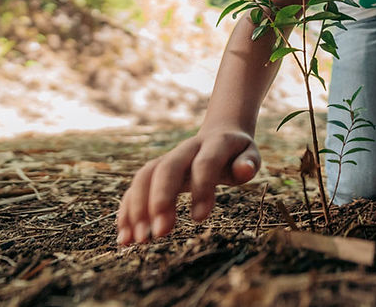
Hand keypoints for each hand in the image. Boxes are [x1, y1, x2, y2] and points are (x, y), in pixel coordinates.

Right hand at [116, 128, 260, 245]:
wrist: (220, 135)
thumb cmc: (238, 154)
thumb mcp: (250, 155)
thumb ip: (248, 163)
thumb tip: (244, 171)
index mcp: (214, 143)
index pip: (204, 162)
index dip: (201, 188)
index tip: (199, 219)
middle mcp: (186, 149)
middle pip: (167, 168)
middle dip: (160, 199)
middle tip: (161, 233)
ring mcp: (168, 158)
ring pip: (145, 176)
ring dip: (137, 207)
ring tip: (137, 240)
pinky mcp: (155, 171)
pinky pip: (136, 187)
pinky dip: (127, 210)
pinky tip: (125, 237)